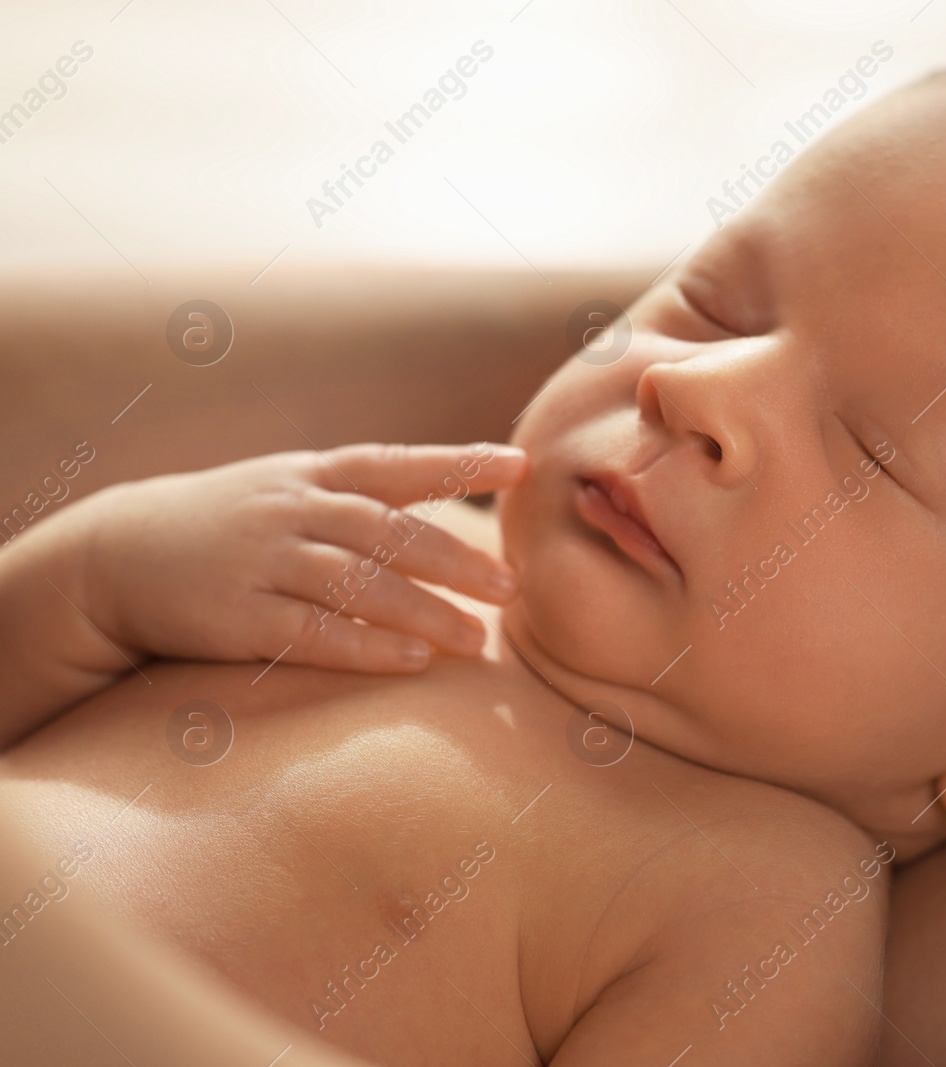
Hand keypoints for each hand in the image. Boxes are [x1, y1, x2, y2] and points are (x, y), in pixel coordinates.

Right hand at [72, 443, 526, 673]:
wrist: (114, 555)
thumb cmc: (231, 525)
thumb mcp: (289, 490)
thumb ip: (362, 498)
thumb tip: (455, 514)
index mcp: (313, 475)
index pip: (398, 463)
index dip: (460, 461)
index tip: (521, 464)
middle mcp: (292, 510)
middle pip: (388, 531)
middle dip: (456, 559)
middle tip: (511, 587)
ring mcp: (262, 561)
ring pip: (357, 584)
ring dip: (424, 611)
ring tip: (477, 640)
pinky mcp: (236, 616)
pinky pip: (311, 632)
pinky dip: (365, 646)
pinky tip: (411, 660)